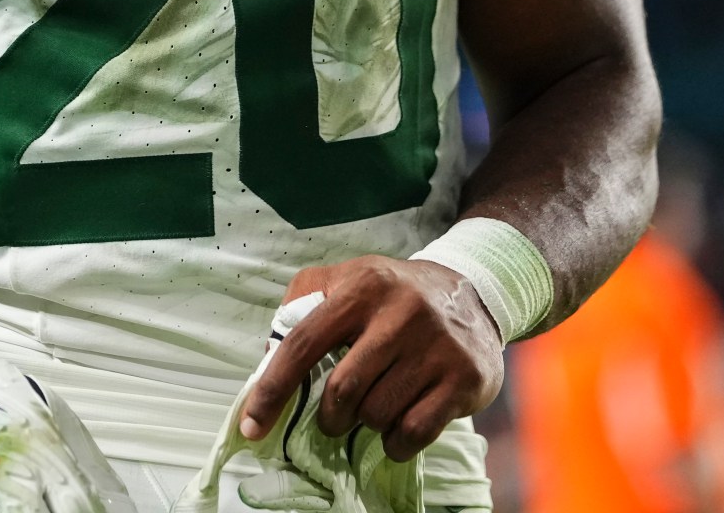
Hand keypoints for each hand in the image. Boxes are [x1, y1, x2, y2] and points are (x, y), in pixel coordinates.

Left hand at [238, 257, 503, 462]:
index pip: (303, 343)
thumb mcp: (344, 281)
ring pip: (377, 414)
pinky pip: (413, 432)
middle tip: (335, 416)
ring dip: (365, 424)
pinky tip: (395, 429)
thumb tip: (268, 364)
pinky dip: (394, 443)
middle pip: (343, 390)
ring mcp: (436, 346)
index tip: (252, 426)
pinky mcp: (463, 377)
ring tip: (373, 408)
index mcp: (362, 286)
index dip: (272, 389)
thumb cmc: (391, 295)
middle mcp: (401, 312)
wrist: (471, 292)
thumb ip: (299, 310)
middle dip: (330, 415)